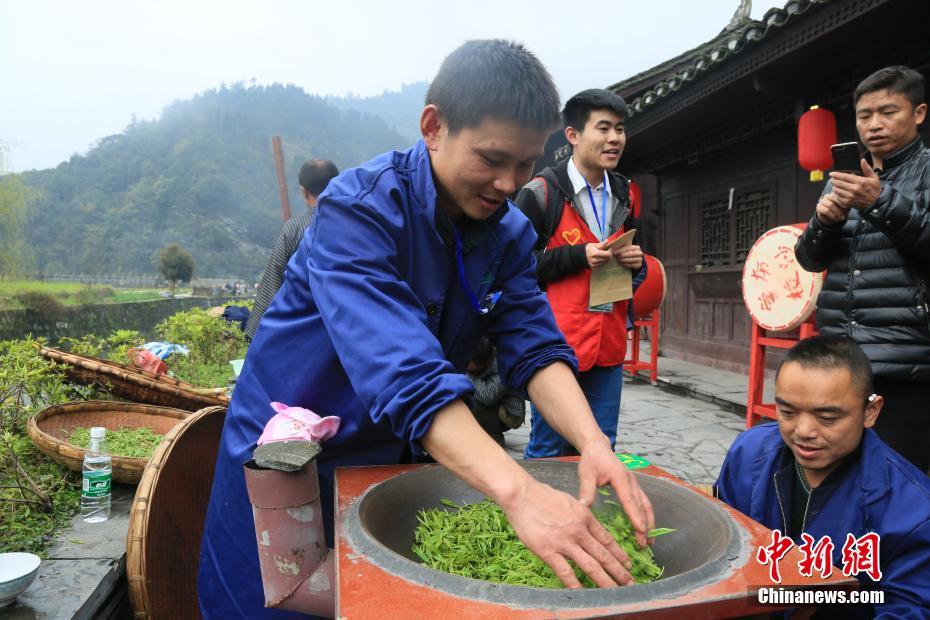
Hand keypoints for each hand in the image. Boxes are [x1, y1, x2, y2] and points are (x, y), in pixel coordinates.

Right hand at [499, 477, 634, 588]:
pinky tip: (583, 592)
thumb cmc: (542, 495)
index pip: (607, 539)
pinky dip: (575, 584)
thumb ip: (580, 514)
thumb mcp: (570, 501)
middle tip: (630, 583)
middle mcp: (579, 531)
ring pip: (590, 565)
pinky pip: (565, 571)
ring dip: (605, 580)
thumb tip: (587, 524)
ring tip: (615, 591)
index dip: (619, 553)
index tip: (629, 564)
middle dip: (619, 571)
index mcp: (585, 517)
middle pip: (603, 555)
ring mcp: (564, 542)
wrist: (522, 495)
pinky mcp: (548, 551)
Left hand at [577, 439, 654, 547]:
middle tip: (645, 543)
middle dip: (645, 525)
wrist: (598, 447)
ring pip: (646, 504)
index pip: (629, 500)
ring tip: (650, 540)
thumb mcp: (586, 473)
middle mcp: (631, 481)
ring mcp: (634, 483)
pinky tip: (646, 526)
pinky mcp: (633, 485)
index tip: (640, 530)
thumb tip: (584, 507)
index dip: (635, 516)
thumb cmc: (592, 460)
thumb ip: (586, 490)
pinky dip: (646, 515)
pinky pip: (643, 501)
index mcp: (620, 478)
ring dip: (649, 522)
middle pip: (641, 505)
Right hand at [585, 243, 611, 268]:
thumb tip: (607, 241)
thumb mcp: (594, 245)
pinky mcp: (594, 268)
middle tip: (607, 251)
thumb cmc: (589, 249)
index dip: (610, 251)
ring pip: (606, 262)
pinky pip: (602, 265)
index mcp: (594, 253)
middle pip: (608, 259)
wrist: (580, 256)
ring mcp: (594, 265)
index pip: (608, 254)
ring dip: (606, 258)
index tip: (609, 248)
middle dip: (609, 254)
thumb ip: (602, 244)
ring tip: (603, 254)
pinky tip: (600, 258)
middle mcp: (594, 260)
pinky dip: (603, 262)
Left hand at [613, 244, 642, 269]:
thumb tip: (613, 248)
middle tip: (616, 257)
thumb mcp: (625, 249)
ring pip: (630, 259)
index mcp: (637, 247)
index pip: (628, 248)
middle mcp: (640, 253)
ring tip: (618, 260)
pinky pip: (631, 265)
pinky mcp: (639, 265)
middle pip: (630, 254)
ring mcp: (640, 259)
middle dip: (622, 255)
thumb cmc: (627, 253)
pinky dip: (625, 264)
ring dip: (623, 260)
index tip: (614, 252)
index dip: (621, 250)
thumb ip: (621, 247)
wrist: (633, 260)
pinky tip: (621, 263)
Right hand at [814, 192, 849, 225]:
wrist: (832, 218)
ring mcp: (822, 201)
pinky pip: (826, 211)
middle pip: (834, 198)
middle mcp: (827, 196)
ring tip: (842, 218)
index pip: (838, 194)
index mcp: (834, 193)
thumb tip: (851, 201)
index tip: (846, 207)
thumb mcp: (845, 206)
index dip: (842, 200)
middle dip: (840, 206)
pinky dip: (832, 215)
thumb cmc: (840, 210)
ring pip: (830, 205)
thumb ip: (847, 202)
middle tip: (845, 214)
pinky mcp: (818, 207)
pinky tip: (836, 219)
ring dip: (837, 212)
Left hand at [829, 158, 880, 210]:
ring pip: (837, 190)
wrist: (876, 203)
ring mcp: (850, 196)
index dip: (836, 175)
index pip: (844, 176)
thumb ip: (867, 169)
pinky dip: (837, 194)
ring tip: (835, 185)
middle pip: (838, 183)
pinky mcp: (848, 203)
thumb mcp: (874, 178)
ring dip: (834, 187)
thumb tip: (862, 160)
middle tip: (832, 179)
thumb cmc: (875, 190)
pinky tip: (838, 192)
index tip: (831, 174)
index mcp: (860, 182)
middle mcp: (854, 189)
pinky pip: (838, 197)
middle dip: (833, 180)